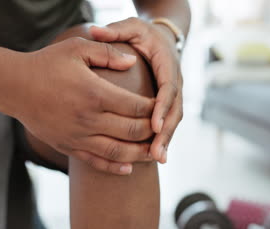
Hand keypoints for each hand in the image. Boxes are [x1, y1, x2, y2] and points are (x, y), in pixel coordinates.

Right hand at [12, 37, 154, 174]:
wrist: (13, 86)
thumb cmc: (47, 64)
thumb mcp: (76, 49)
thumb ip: (107, 53)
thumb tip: (133, 62)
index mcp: (94, 93)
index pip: (135, 106)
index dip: (153, 108)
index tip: (161, 106)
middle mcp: (88, 119)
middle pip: (131, 131)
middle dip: (151, 131)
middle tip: (162, 129)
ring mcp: (77, 136)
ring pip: (118, 152)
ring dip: (140, 154)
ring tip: (154, 153)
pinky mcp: (68, 146)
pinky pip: (96, 162)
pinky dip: (114, 167)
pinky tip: (128, 168)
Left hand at [90, 17, 183, 163]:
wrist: (161, 39)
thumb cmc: (143, 34)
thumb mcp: (131, 27)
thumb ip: (114, 30)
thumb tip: (94, 30)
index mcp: (168, 64)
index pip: (168, 88)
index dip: (162, 107)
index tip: (154, 124)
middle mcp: (175, 82)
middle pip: (175, 111)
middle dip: (166, 132)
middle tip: (156, 153)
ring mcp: (174, 95)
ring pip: (173, 120)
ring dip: (166, 140)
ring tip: (156, 159)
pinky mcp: (168, 103)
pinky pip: (167, 123)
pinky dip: (162, 138)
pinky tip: (152, 155)